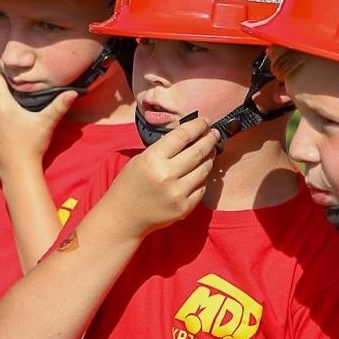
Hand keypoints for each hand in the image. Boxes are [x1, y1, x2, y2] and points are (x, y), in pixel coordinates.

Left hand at [0, 70, 76, 173]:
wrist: (17, 170)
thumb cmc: (33, 145)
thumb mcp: (46, 123)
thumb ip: (59, 105)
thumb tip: (74, 93)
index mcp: (3, 104)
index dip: (4, 73)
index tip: (11, 72)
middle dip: (4, 92)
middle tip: (17, 95)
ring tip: (11, 109)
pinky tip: (2, 122)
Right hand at [106, 117, 219, 234]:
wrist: (124, 217)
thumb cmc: (130, 184)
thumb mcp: (141, 159)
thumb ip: (164, 148)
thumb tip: (190, 136)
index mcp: (153, 159)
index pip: (183, 135)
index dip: (198, 126)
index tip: (206, 121)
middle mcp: (167, 175)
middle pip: (198, 151)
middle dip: (210, 139)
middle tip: (214, 133)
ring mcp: (178, 193)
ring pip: (204, 169)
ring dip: (210, 157)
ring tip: (210, 151)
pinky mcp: (184, 207)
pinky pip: (202, 187)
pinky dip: (203, 177)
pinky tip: (201, 171)